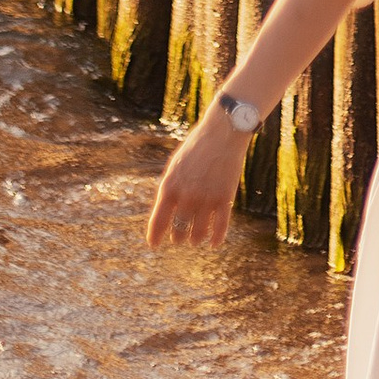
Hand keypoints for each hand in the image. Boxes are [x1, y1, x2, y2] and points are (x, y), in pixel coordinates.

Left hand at [146, 109, 245, 249]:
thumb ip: (170, 189)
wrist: (222, 132)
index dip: (155, 236)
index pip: (158, 220)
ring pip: (199, 233)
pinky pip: (220, 227)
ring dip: (196, 239)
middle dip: (178, 237)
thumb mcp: (175, 166)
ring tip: (195, 240)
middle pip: (179, 230)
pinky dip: (216, 238)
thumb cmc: (196, 148)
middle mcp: (186, 195)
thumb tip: (166, 213)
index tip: (154, 245)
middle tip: (179, 238)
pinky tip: (214, 244)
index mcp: (170, 186)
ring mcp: (206, 198)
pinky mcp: (225, 198)